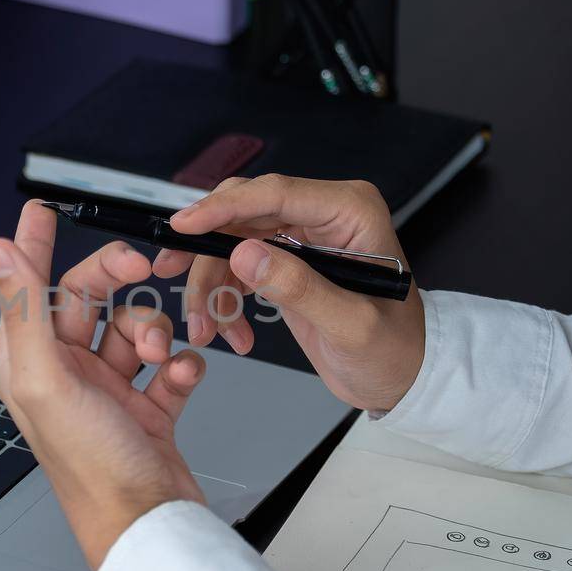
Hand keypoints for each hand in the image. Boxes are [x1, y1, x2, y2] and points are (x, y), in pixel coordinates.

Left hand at [0, 201, 207, 570]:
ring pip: (135, 328)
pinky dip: (181, 364)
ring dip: (154, 331)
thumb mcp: (48, 379)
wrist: (150, 523)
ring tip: (157, 356)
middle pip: (90, 300)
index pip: (30, 289)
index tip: (41, 211)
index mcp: (30, 364)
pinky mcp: (148, 408)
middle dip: (118, 285)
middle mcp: (65, 375)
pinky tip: (181, 377)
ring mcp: (108, 391)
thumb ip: (23, 309)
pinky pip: (169, 363)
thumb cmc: (92, 468)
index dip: (35, 246)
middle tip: (139, 267)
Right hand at [159, 175, 425, 411]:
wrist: (403, 377)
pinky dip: (224, 297)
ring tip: (204, 329)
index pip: (275, 193)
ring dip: (209, 283)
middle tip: (169, 271)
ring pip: (231, 240)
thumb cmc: (393, 351)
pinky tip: (228, 331)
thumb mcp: (350, 326)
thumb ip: (299, 288)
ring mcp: (302, 235)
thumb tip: (244, 254)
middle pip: (244, 212)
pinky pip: (237, 265)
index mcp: (350, 211)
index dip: (223, 207)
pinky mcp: (286, 259)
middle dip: (205, 247)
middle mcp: (323, 213)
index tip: (182, 227)